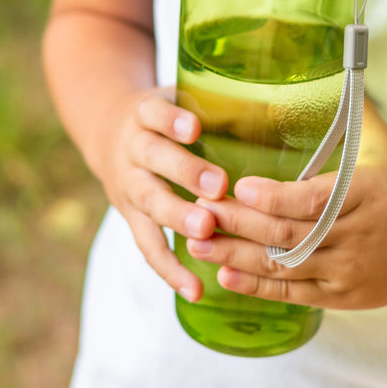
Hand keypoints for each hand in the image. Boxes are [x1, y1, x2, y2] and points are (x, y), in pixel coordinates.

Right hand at [100, 87, 228, 302]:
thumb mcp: (179, 97)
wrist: (106, 133)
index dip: (172, 121)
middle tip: (217, 187)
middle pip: (153, 160)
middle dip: (185, 174)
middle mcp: (131, 149)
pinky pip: (148, 246)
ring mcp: (128, 186)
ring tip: (206, 233)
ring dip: (177, 219)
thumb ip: (217, 105)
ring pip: (149, 203)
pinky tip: (195, 289)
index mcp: (143, 114)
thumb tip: (280, 108)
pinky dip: (170, 269)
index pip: (154, 112)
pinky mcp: (132, 218)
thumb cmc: (165, 117)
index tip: (195, 129)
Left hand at [186, 100, 386, 308]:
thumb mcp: (383, 145)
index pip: (312, 200)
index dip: (272, 197)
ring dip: (236, 256)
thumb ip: (352, 109)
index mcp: (364, 195)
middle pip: (288, 234)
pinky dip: (257, 287)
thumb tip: (330, 63)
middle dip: (238, 223)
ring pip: (284, 267)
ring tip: (195, 243)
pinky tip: (224, 275)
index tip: (237, 186)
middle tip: (197, 210)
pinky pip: (292, 294)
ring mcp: (348, 271)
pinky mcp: (341, 296)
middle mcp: (355, 236)